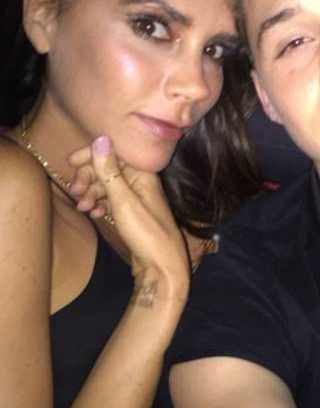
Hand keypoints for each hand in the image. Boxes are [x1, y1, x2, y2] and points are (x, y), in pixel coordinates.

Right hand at [68, 137, 189, 291]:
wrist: (162, 267)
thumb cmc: (147, 234)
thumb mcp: (124, 202)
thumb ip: (110, 172)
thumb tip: (100, 140)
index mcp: (144, 174)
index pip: (114, 152)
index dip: (91, 154)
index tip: (70, 163)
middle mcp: (141, 182)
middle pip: (108, 167)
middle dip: (89, 176)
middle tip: (75, 192)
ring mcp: (137, 197)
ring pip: (107, 185)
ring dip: (91, 192)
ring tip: (83, 208)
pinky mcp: (132, 212)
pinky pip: (111, 200)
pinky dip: (99, 204)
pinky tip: (94, 214)